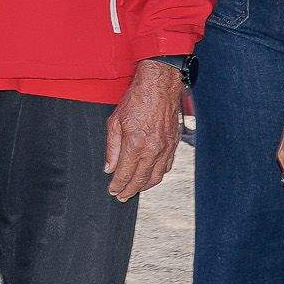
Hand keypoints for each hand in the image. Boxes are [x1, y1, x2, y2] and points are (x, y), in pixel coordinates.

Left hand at [103, 61, 186, 201]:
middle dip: (129, 190)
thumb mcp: (114, 122)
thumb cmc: (136, 101)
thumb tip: (109, 168)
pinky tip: (150, 177)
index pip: (125, 173)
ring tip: (134, 190)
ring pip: (156, 176)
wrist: (159, 87)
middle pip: (141, 179)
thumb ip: (111, 148)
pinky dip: (157, 175)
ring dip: (144, 186)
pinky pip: (167, 167)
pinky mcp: (174, 144)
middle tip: (121, 196)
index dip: (118, 185)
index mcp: (135, 144)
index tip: (113, 191)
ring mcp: (166, 148)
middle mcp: (153, 149)